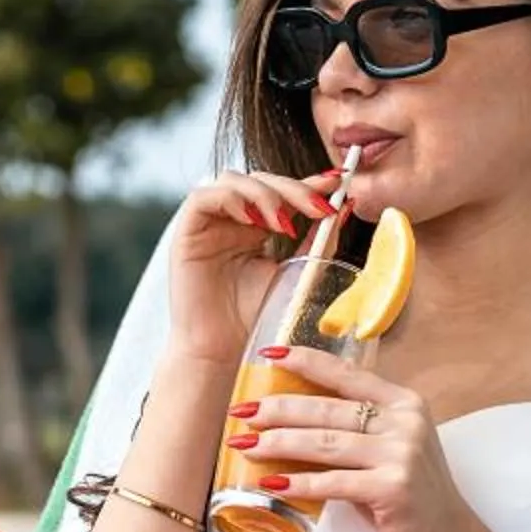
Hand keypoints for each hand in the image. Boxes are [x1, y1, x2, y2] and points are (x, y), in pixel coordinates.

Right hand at [164, 166, 343, 365]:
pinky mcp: (186, 231)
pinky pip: (203, 197)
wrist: (225, 352)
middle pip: (260, 179)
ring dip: (264, 194)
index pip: (282, 192)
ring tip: (284, 224)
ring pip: (233, 180)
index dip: (309, 183)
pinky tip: (252, 221)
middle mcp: (231, 220)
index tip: (339, 182)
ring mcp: (209, 224)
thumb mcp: (297, 273)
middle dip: (293, 188)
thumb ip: (317, 242)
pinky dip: (231, 199)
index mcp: (256, 227)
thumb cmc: (257, 319)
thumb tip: (344, 207)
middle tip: (318, 207)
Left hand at [229, 344, 496, 531]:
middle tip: (242, 412)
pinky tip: (272, 482)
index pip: (346, 373)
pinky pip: (333, 482)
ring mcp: (402, 453)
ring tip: (245, 445)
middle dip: (278, 409)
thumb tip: (291, 415)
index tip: (270, 354)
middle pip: (327, 409)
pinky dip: (299, 482)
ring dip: (279, 443)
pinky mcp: (393, 487)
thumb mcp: (389, 448)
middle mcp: (405, 421)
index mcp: (404, 402)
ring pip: (325, 442)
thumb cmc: (408, 496)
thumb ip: (356, 427)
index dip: (306, 361)